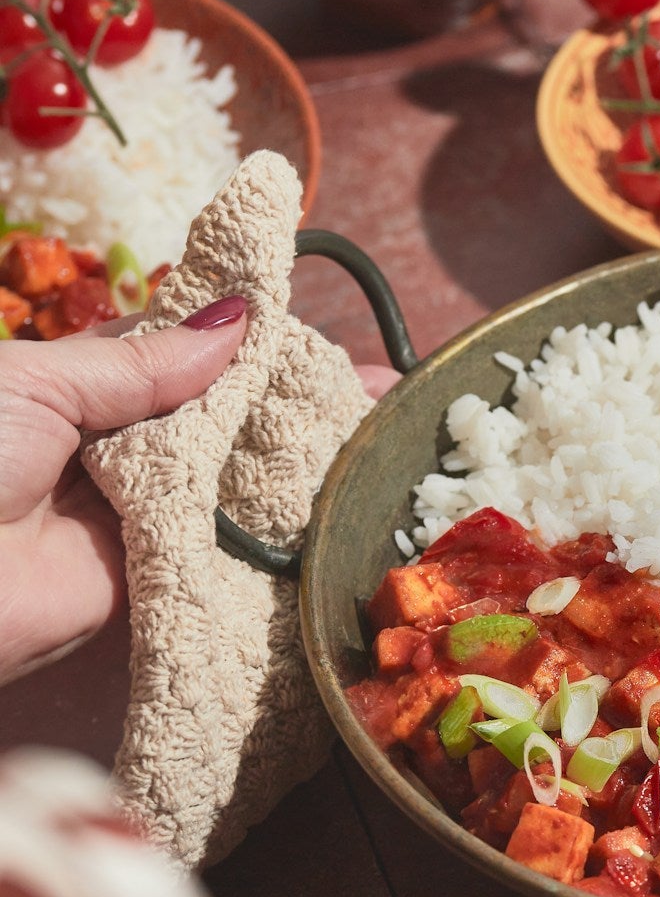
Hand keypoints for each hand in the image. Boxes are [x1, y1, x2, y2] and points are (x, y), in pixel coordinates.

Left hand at [0, 299, 400, 685]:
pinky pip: (229, 547)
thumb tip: (238, 320)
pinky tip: (345, 503)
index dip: (246, 341)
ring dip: (299, 460)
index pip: (181, 355)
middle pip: (221, 419)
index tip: (317, 330)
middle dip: (291, 402)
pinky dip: (281, 528)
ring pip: (234, 479)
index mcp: (77, 388)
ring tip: (384, 438)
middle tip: (380, 392)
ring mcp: (143, 514)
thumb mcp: (39, 381)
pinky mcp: (161, 576)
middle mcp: (117, 448)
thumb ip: (143, 361)